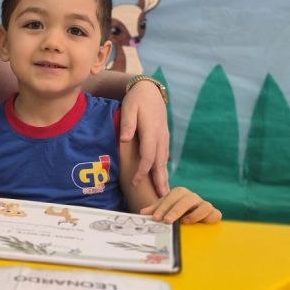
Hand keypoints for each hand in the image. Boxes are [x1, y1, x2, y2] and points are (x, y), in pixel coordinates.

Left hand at [119, 80, 169, 195]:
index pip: (148, 156)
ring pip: (164, 160)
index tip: (136, 183)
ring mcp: (164, 137)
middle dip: (159, 181)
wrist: (150, 90)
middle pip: (160, 163)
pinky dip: (163, 168)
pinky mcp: (164, 137)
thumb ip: (127, 124)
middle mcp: (161, 137)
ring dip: (164, 177)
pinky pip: (164, 156)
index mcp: (152, 132)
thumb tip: (125, 140)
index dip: (143, 172)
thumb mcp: (129, 108)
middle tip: (160, 199)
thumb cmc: (136, 100)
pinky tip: (162, 176)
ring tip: (164, 193)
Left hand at [140, 187, 221, 224]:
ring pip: (202, 204)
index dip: (163, 206)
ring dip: (193, 214)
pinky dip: (206, 217)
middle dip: (175, 209)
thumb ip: (155, 211)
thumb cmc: (175, 217)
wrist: (194, 224)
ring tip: (182, 222)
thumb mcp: (164, 213)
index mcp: (180, 194)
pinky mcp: (214, 214)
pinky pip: (214, 213)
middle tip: (166, 221)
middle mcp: (192, 197)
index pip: (171, 196)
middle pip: (185, 198)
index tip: (155, 217)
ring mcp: (204, 205)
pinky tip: (197, 223)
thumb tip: (143, 213)